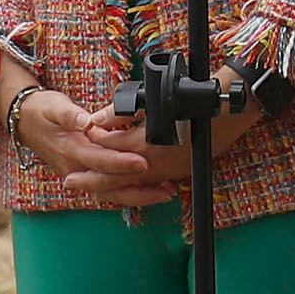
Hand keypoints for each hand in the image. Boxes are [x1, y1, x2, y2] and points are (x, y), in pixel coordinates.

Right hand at [11, 89, 185, 203]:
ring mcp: (79, 175)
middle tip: (166, 187)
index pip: (101, 160)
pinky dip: (128, 193)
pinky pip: (107, 191)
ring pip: (111, 194)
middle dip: (139, 188)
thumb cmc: (43, 110)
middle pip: (110, 186)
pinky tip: (148, 191)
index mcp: (72, 149)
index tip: (143, 162)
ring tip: (165, 193)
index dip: (122, 163)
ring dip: (138, 196)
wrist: (24, 122)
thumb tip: (84, 121)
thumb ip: (69, 113)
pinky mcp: (84, 177)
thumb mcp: (54, 105)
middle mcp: (75, 168)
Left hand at [72, 101, 197, 196]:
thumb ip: (121, 112)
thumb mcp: (151, 102)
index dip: (93, 140)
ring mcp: (163, 174)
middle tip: (69, 181)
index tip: (83, 135)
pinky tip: (121, 189)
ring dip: (106, 188)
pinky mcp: (174, 176)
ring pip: (127, 187)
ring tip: (88, 189)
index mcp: (142, 144)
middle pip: (111, 177)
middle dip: (89, 179)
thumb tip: (96, 120)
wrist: (225, 117)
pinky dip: (129, 190)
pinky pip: (145, 188)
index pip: (108, 146)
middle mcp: (150, 164)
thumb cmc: (190, 104)